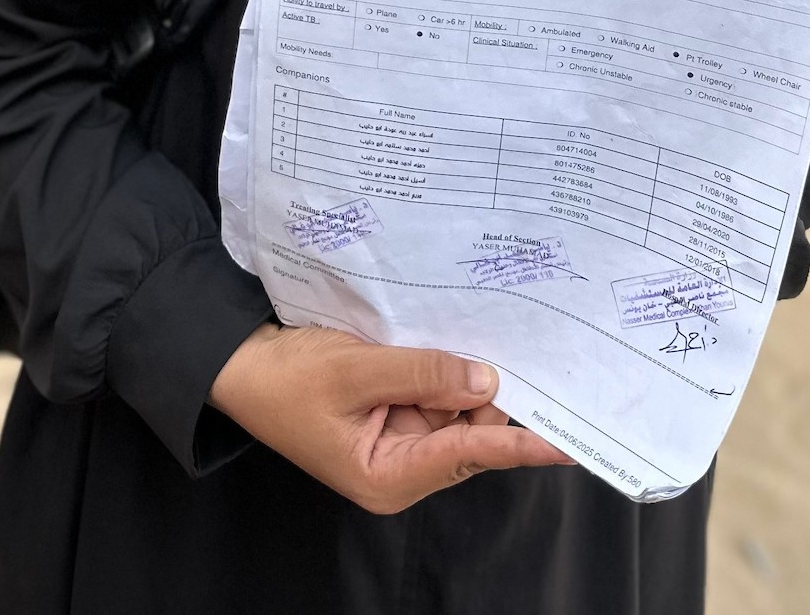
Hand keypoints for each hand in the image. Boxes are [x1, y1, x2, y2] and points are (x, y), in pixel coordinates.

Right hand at [208, 323, 570, 514]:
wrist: (240, 364)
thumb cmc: (284, 378)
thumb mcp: (354, 369)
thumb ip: (423, 373)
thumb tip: (486, 381)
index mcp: (387, 477)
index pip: (469, 455)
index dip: (521, 444)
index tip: (569, 441)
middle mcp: (400, 468)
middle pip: (469, 432)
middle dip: (488, 392)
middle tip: (522, 347)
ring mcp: (398, 442)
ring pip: (456, 410)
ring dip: (464, 375)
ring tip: (477, 333)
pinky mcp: (393, 415)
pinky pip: (435, 393)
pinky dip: (445, 369)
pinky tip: (454, 339)